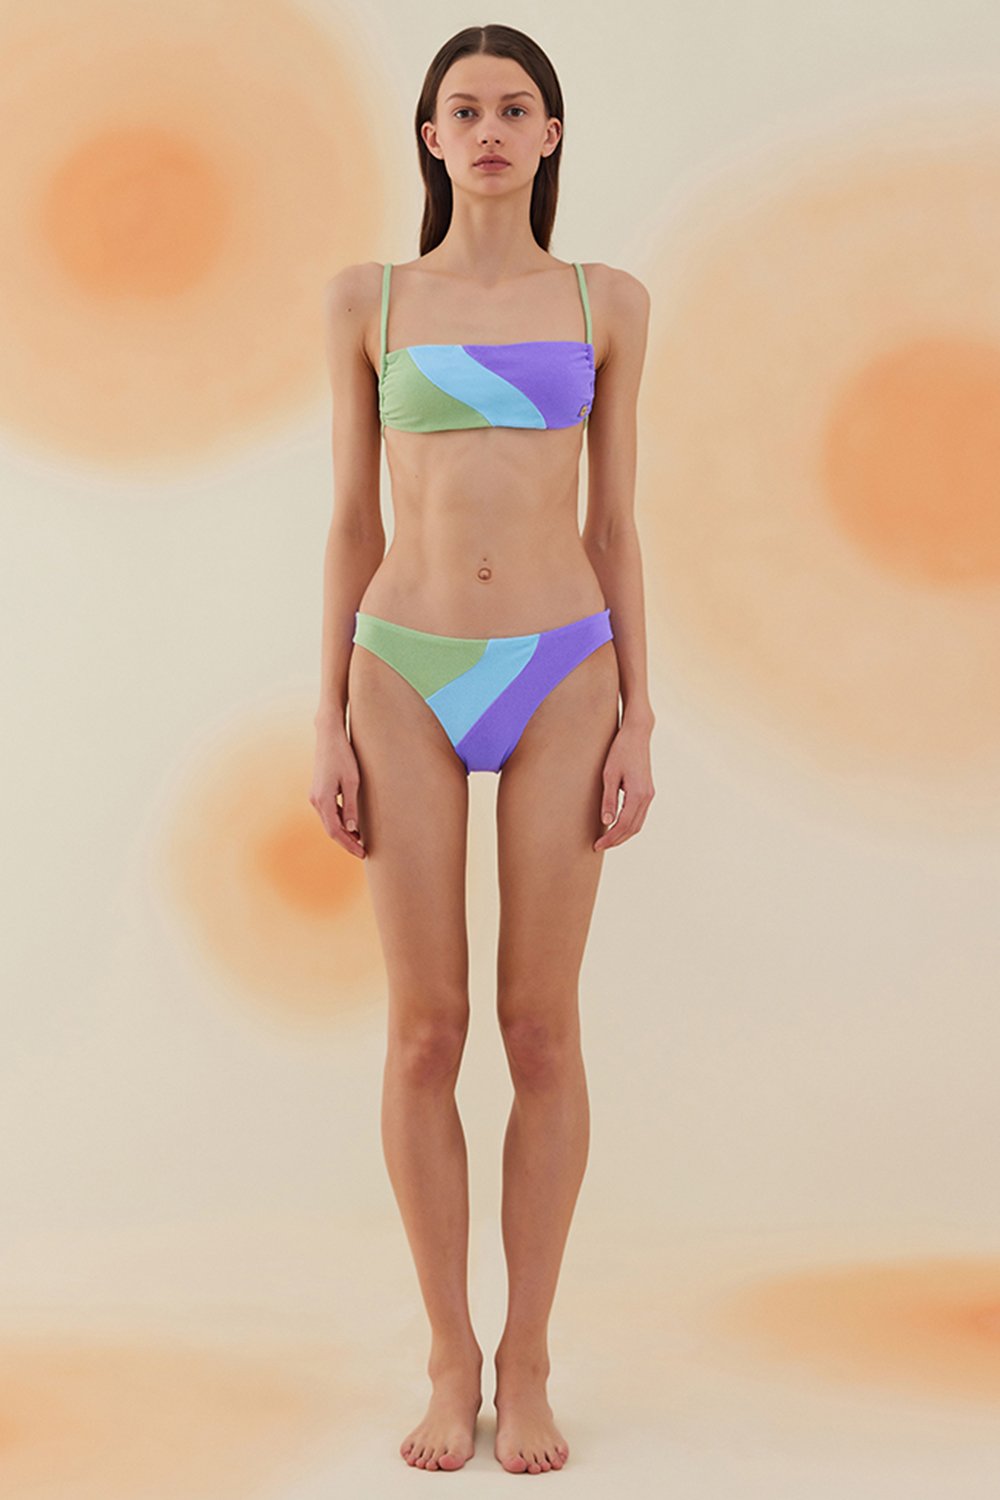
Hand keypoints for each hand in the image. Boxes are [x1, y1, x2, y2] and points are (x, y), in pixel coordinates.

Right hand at [309, 721, 365, 858]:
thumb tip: (352, 830)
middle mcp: (315, 800)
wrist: (329, 737)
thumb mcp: (352, 782)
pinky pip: (328, 812)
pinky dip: (339, 821)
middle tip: (363, 852)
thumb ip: (351, 807)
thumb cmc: (343, 756)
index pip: (335, 831)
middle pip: (331, 829)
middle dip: (346, 842)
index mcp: (323, 800)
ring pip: (329, 822)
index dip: (349, 844)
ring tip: (360, 841)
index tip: (362, 852)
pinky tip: (352, 825)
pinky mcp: (318, 791)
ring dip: (343, 833)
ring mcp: (315, 796)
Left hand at [593, 721, 654, 850]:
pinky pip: (639, 814)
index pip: (623, 825)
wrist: (637, 734)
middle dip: (616, 840)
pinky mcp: (648, 791)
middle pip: (633, 828)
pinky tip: (616, 825)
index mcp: (638, 794)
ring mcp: (649, 794)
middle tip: (599, 846)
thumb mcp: (609, 775)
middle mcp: (647, 797)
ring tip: (607, 839)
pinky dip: (629, 824)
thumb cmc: (620, 751)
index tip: (597, 845)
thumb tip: (606, 822)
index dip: (610, 838)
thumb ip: (608, 799)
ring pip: (638, 823)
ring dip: (623, 834)